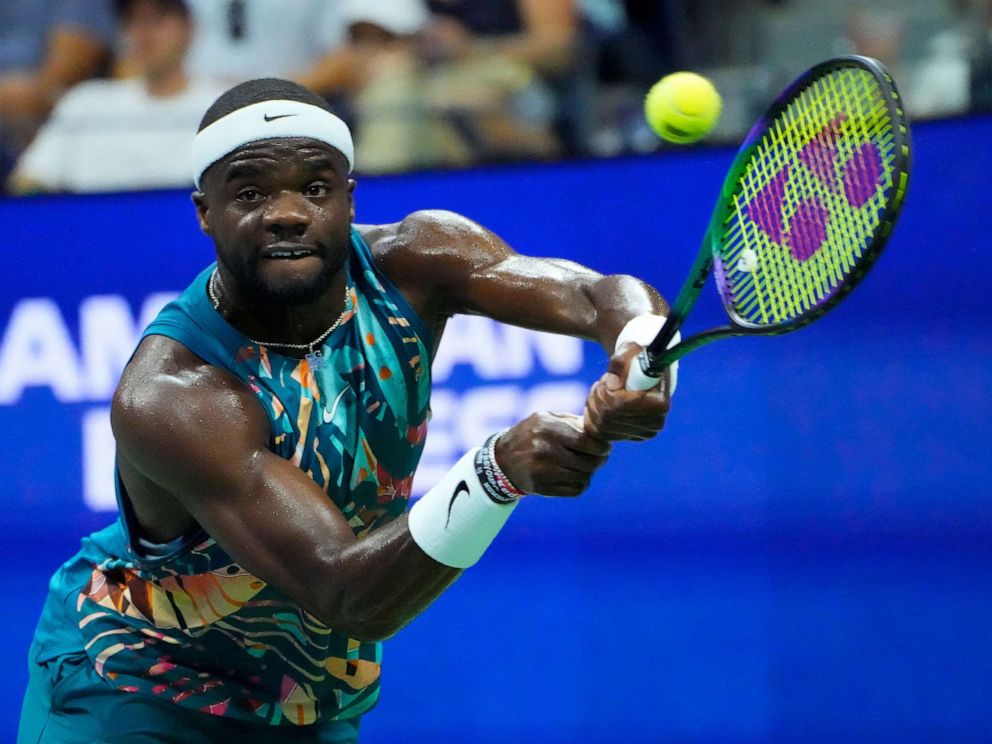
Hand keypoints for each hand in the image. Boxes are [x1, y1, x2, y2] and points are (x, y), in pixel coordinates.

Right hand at [494, 412, 610, 496]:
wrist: (502, 460)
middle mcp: (543, 449)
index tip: (605, 447)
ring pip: (583, 477)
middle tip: (600, 458)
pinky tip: (575, 477)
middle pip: (587, 462)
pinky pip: (575, 490)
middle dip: (599, 460)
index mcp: (546, 427)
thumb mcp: (545, 418)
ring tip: (585, 466)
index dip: (601, 447)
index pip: (585, 441)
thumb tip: (600, 429)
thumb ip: (572, 421)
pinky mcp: (542, 487)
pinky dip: (581, 484)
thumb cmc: (531, 434)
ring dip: (589, 472)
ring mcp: (541, 470)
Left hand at [583, 342, 670, 440]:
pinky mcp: (626, 437)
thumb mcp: (630, 350)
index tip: (609, 377)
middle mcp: (653, 424)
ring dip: (595, 403)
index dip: (607, 390)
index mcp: (660, 404)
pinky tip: (600, 402)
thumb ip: (621, 361)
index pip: (621, 403)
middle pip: (610, 414)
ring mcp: (640, 434)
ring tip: (603, 389)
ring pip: (601, 423)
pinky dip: (592, 414)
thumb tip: (612, 382)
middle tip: (605, 381)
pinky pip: (597, 430)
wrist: (641, 372)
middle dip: (600, 394)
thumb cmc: (638, 358)